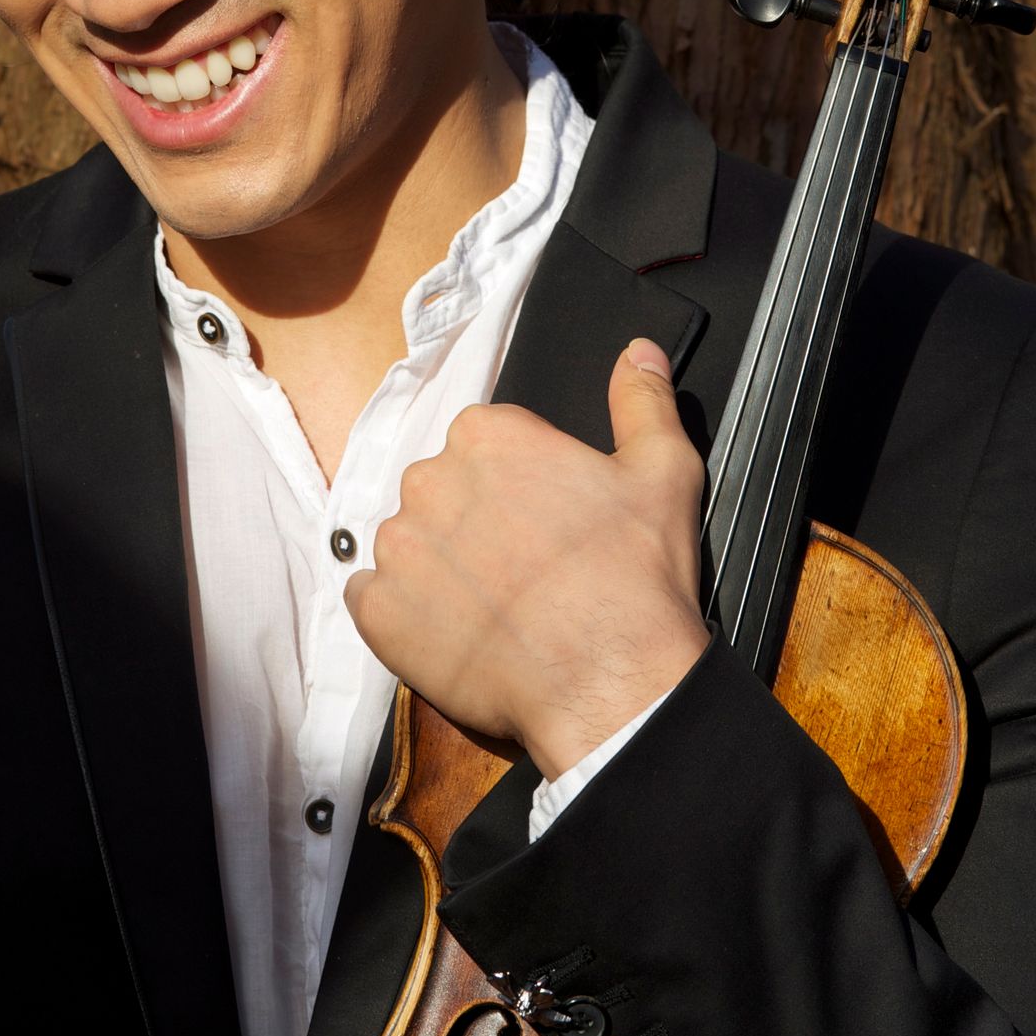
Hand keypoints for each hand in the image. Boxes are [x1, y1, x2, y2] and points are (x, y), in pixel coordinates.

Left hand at [343, 339, 710, 780]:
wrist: (611, 683)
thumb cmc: (636, 579)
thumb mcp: (662, 470)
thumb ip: (642, 399)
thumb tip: (638, 351)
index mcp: (488, 435)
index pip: (482, 444)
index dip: (515, 484)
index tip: (542, 518)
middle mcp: (430, 479)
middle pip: (441, 491)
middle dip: (473, 522)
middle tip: (523, 566)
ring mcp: (398, 547)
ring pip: (408, 543)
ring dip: (437, 568)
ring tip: (494, 607)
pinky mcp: (378, 612)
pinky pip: (373, 600)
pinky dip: (404, 615)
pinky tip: (454, 631)